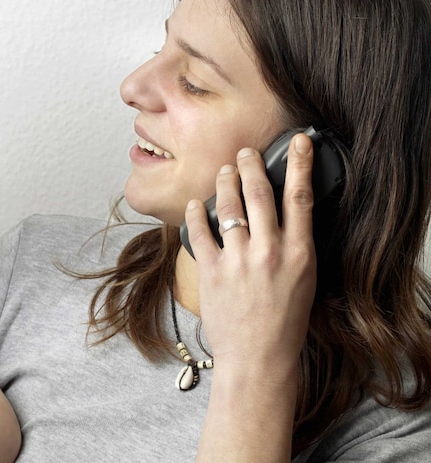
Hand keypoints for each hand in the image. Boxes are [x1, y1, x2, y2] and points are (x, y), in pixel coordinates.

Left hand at [184, 134, 316, 374]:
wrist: (258, 357)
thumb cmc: (284, 322)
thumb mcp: (304, 281)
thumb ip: (295, 246)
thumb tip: (284, 215)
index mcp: (299, 254)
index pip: (300, 198)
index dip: (299, 164)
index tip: (298, 142)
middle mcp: (270, 252)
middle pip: (259, 193)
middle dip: (251, 166)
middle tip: (245, 152)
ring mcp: (238, 260)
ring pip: (229, 206)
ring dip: (225, 182)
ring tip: (223, 171)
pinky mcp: (212, 270)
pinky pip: (200, 231)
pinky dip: (196, 214)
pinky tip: (196, 204)